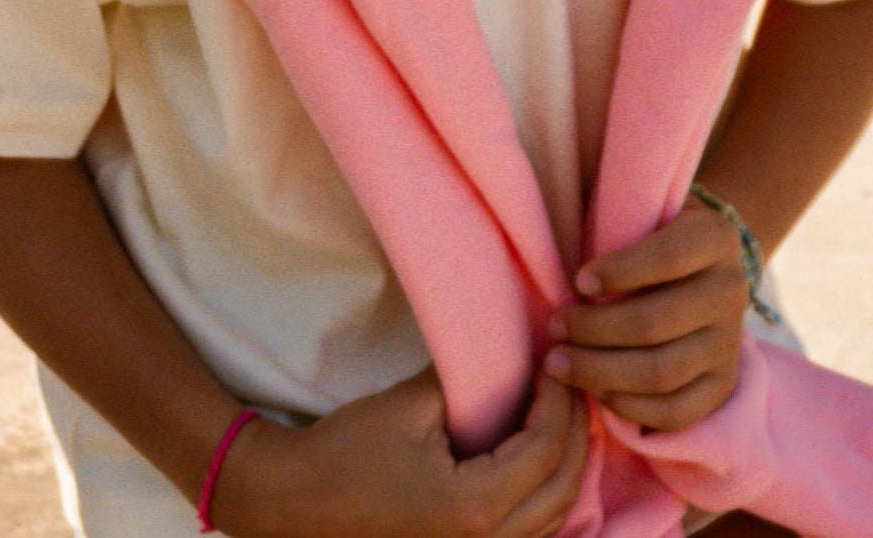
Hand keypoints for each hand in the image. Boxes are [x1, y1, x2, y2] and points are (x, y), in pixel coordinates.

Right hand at [214, 366, 588, 537]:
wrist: (295, 502)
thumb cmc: (350, 450)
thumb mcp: (415, 404)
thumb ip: (471, 383)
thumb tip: (514, 353)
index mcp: (475, 509)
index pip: (547, 451)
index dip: (560, 401)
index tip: (556, 359)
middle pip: (563, 488)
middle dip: (577, 430)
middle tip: (572, 380)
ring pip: (553, 517)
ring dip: (568, 464)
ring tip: (565, 412)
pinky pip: (530, 532)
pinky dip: (546, 493)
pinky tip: (540, 456)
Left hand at [544, 199, 748, 431]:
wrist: (697, 270)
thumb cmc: (650, 234)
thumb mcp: (644, 211)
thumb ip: (619, 221)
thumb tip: (575, 269)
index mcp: (717, 237)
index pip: (670, 256)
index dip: (620, 271)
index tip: (579, 281)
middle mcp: (732, 289)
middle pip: (656, 322)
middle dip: (593, 329)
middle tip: (555, 327)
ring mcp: (730, 343)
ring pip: (661, 373)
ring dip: (600, 371)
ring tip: (559, 362)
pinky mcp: (722, 385)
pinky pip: (675, 412)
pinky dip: (629, 406)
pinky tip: (593, 391)